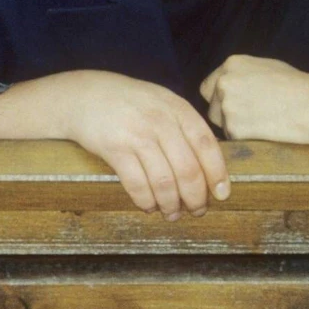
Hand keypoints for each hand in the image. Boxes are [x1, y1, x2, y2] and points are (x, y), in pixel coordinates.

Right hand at [0, 69, 229, 217]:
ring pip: (164, 182)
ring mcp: (137, 134)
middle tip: (197, 210)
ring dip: (171, 204)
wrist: (85, 95)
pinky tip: (148, 206)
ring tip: (172, 214)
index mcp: (178, 109)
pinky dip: (146, 202)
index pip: (206, 144)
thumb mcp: (162, 103)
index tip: (223, 194)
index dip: (217, 173)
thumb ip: (185, 127)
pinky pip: (137, 185)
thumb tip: (210, 166)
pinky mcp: (114, 148)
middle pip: (188, 169)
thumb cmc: (131, 104)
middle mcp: (160, 121)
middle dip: (196, 197)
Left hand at [200, 54, 308, 150]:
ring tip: (262, 122)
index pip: (208, 87)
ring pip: (221, 124)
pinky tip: (265, 130)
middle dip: (225, 114)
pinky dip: (245, 138)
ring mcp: (227, 106)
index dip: (220, 99)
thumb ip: (242, 74)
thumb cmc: (297, 86)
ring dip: (235, 127)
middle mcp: (224, 83)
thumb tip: (231, 84)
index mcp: (231, 64)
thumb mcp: (266, 67)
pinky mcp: (234, 128)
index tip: (235, 105)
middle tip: (250, 117)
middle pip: (212, 107)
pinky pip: (232, 138)